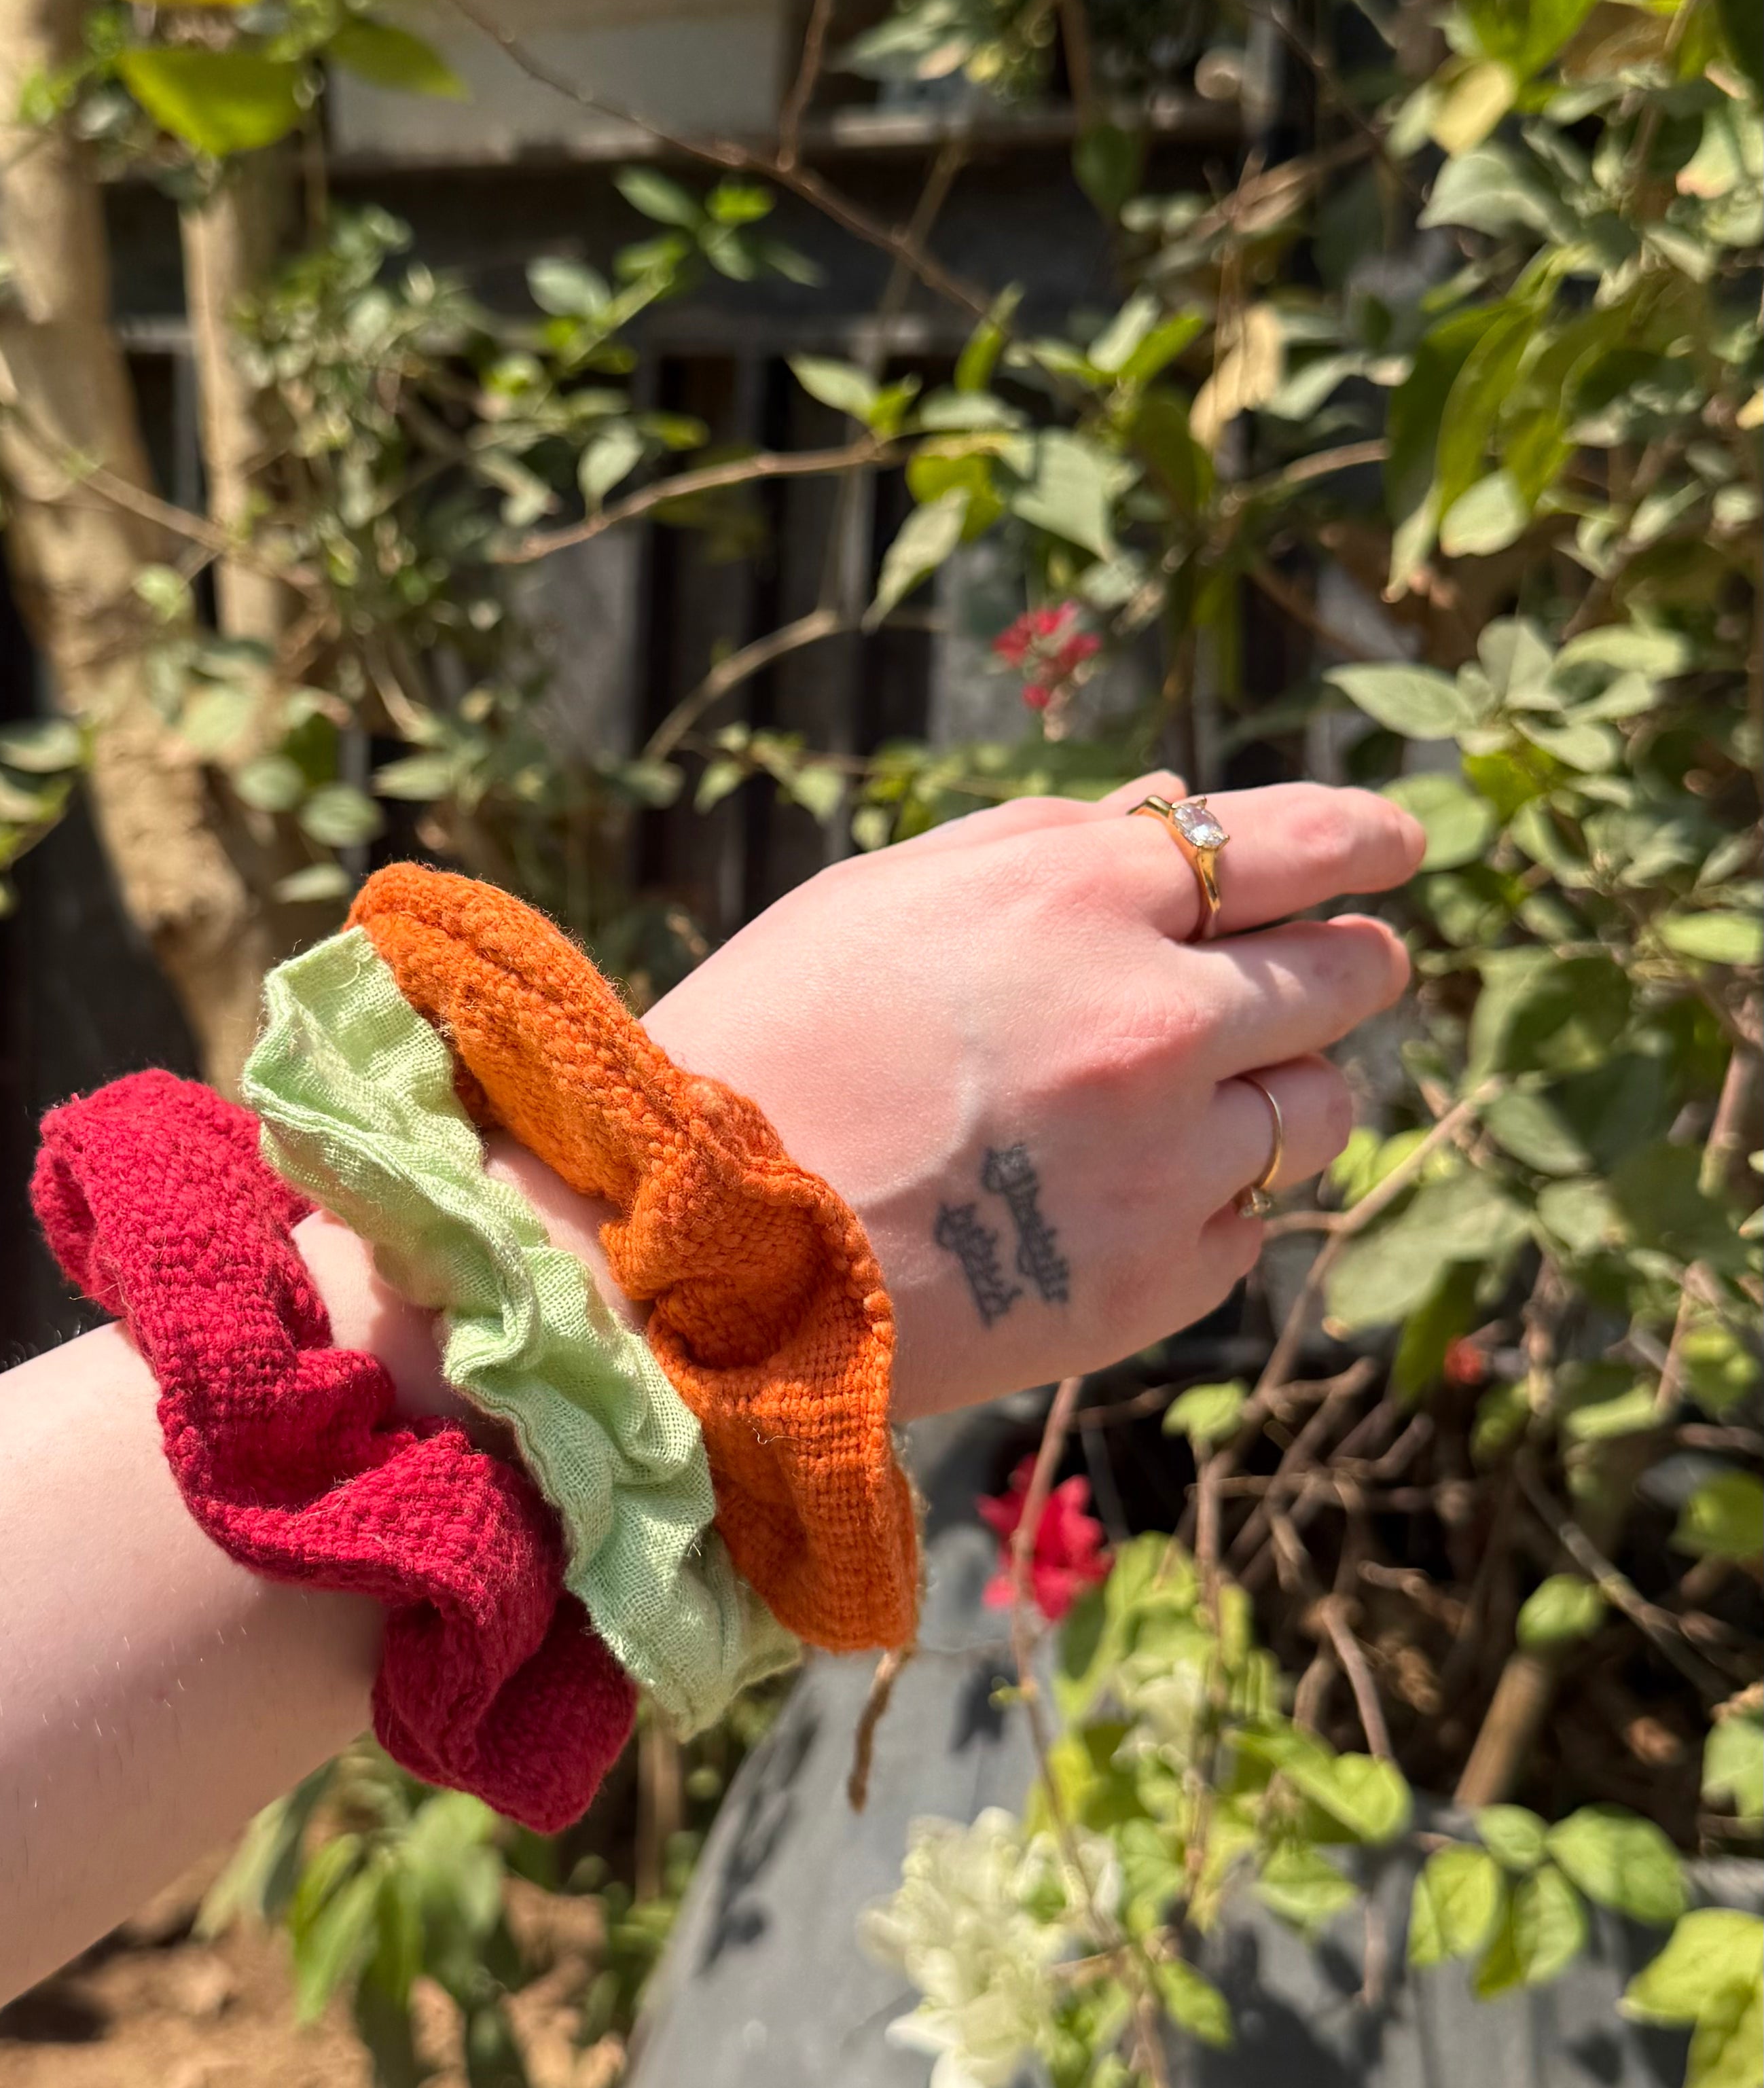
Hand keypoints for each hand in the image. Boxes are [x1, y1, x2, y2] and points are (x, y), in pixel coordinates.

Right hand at [643, 778, 1424, 1418]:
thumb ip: (1046, 838)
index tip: (1397, 845)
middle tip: (1334, 970)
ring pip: (1323, 1110)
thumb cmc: (768, 1041)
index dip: (1365, 837)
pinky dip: (1211, 1203)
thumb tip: (1175, 805)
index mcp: (1078, 897)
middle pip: (1344, 976)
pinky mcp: (1155, 1283)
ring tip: (1202, 1101)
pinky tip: (1117, 1199)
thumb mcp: (883, 896)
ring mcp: (1164, 1162)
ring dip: (1287, 1089)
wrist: (691, 1250)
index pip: (1294, 843)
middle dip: (1347, 963)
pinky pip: (1249, 1226)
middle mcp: (1152, 1022)